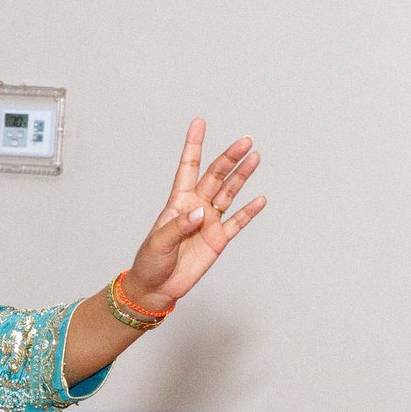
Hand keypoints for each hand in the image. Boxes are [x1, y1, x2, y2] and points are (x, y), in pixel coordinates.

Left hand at [122, 120, 264, 308]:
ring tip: (255, 157)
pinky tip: (260, 199)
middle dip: (229, 158)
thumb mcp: (158, 242)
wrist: (156, 288)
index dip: (193, 146)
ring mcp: (209, 222)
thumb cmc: (150, 262)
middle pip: (216, 176)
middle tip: (245, 141)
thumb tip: (201, 213)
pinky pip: (237, 222)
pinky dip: (249, 212)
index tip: (199, 123)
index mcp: (178, 202)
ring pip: (229, 193)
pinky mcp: (219, 240)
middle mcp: (196, 207)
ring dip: (242, 176)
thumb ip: (178, 226)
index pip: (188, 168)